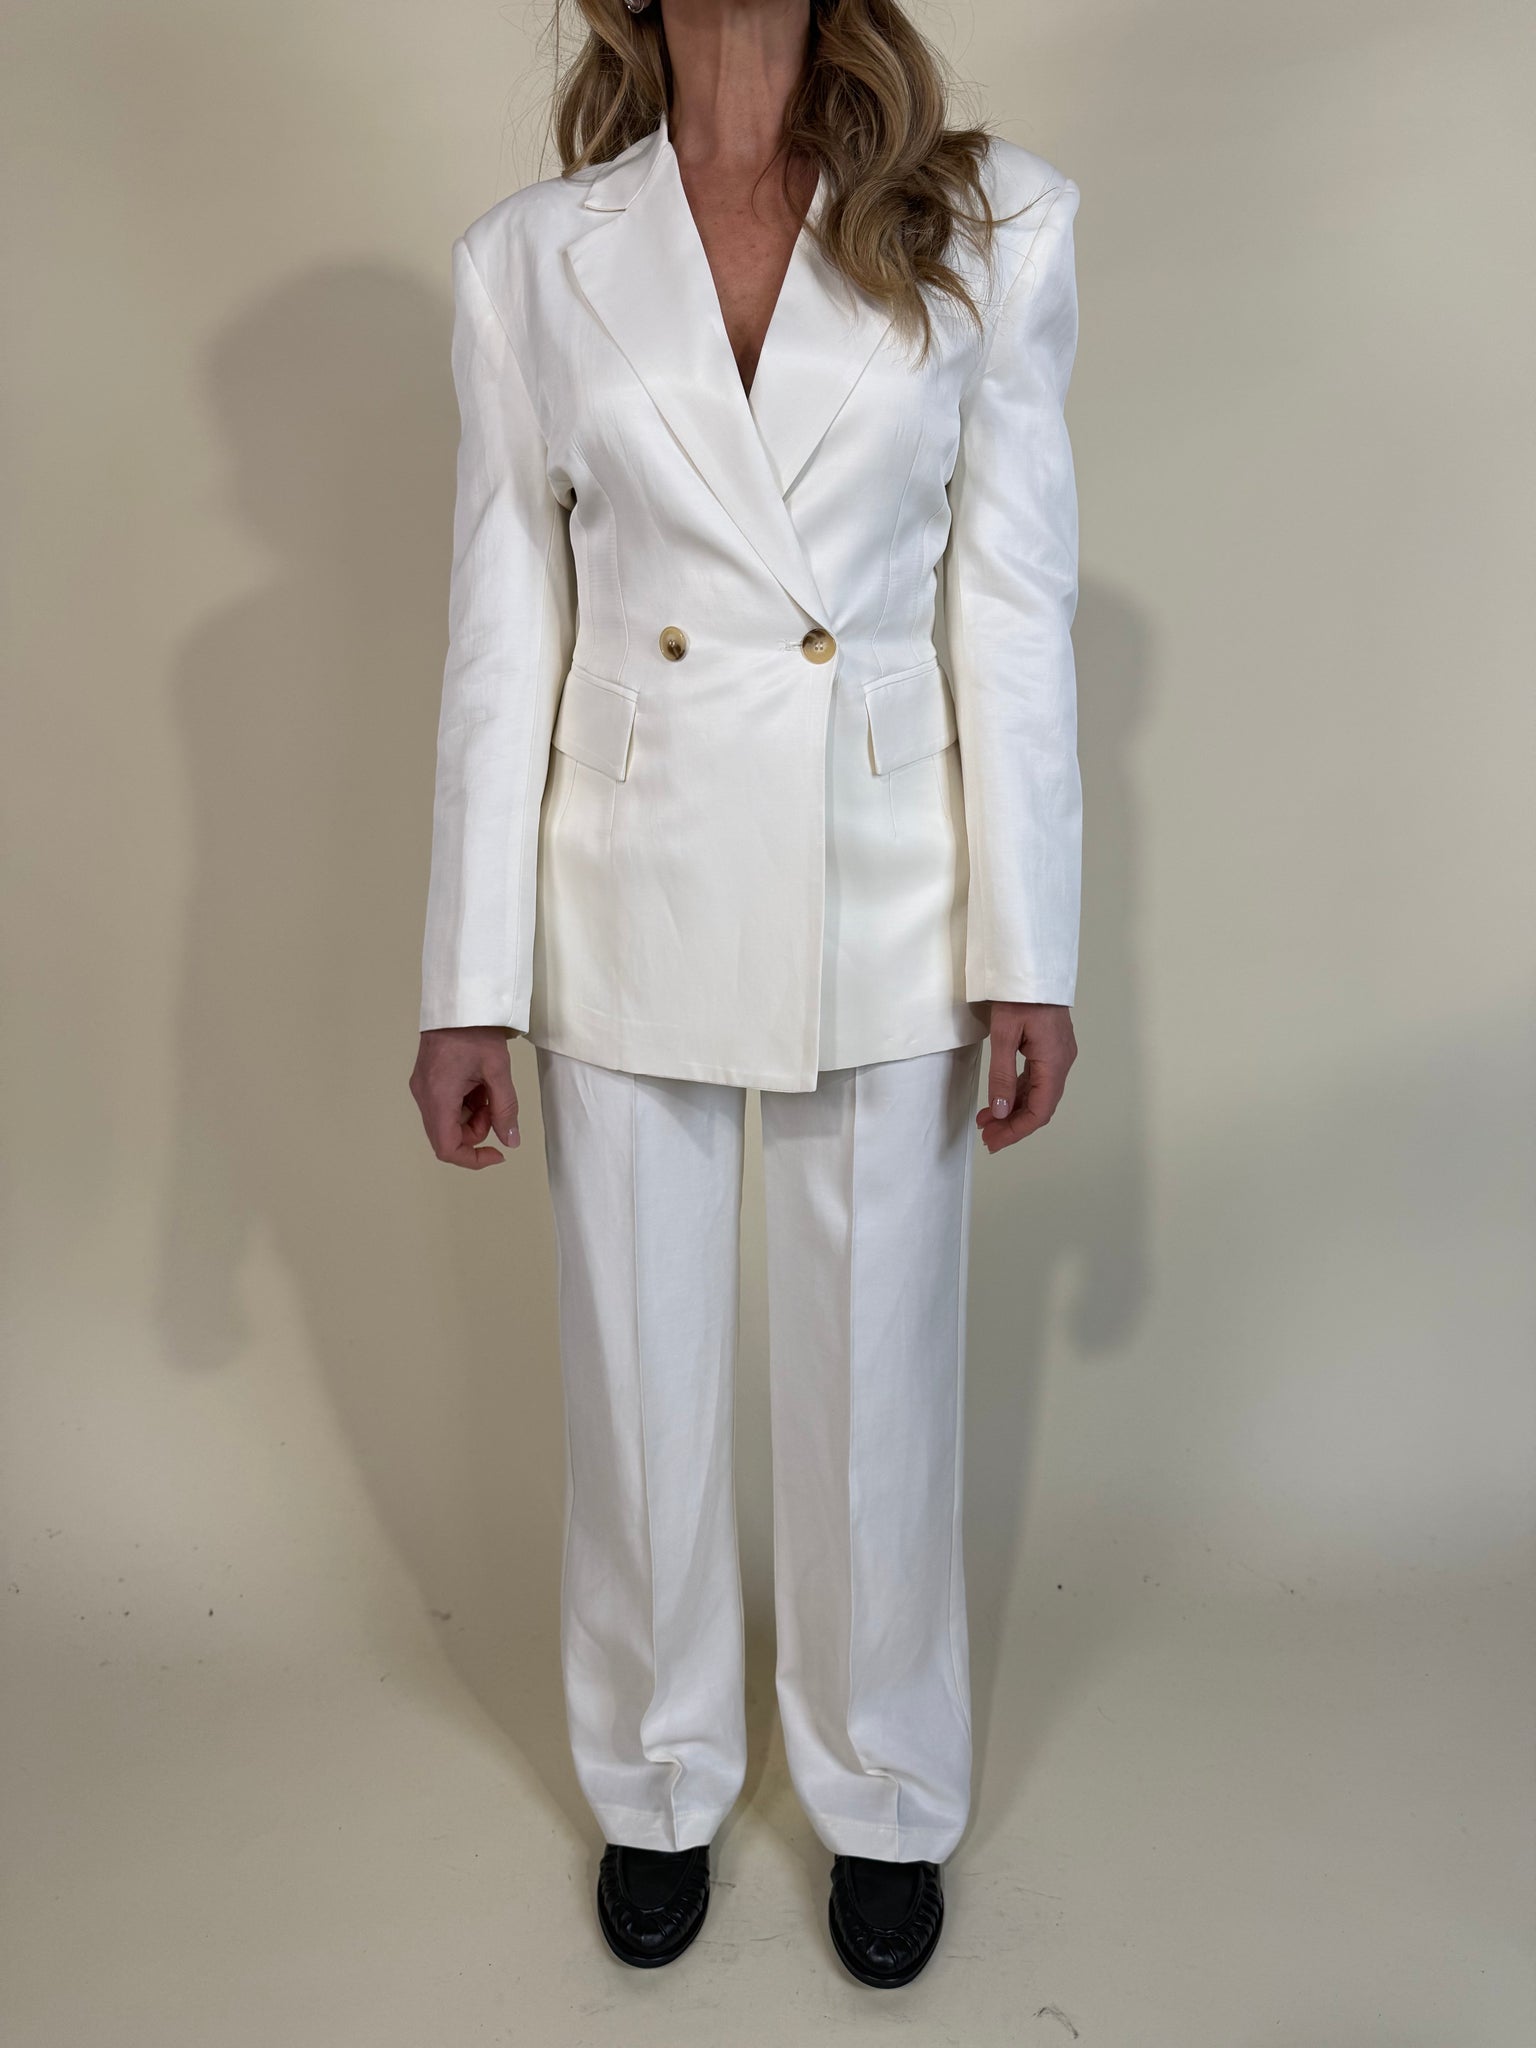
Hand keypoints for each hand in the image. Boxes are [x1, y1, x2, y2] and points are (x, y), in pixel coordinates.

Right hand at [409, 1026, 519, 1168]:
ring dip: (473, 1116)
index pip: (447, 1147)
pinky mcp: (427, 1081)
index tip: (497, 1153)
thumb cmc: (475, 1029)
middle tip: (495, 1108)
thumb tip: (510, 1140)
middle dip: (476, 1132)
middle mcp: (424, 1096)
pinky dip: (466, 1104)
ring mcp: (422, 1088)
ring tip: (489, 1089)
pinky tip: (479, 1084)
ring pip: (447, 1122)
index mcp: (438, 1095)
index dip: (472, 1159)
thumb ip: (505, 1109)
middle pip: (446, 1136)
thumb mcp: (498, 1070)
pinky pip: (445, 1106)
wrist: (459, 1000)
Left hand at [977, 1001, 1076, 1153]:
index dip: (1017, 1130)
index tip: (995, 1141)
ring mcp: (1056, 1056)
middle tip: (987, 1137)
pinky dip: (1017, 1093)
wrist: (1032, 966)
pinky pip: (1035, 1080)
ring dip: (1013, 1110)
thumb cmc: (1020, 995)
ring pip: (1036, 1094)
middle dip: (1013, 1124)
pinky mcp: (1048, 1049)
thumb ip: (1001, 1075)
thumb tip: (1000, 1111)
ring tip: (986, 1122)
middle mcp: (1061, 1063)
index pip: (1040, 1110)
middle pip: (1039, 1106)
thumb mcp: (1004, 1035)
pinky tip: (999, 1100)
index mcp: (1054, 1062)